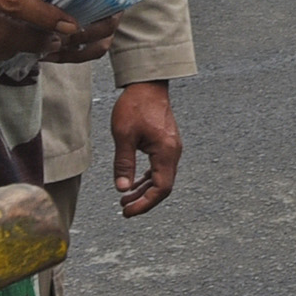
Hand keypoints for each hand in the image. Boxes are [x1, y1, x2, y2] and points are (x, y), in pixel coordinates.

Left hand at [109, 80, 181, 214]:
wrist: (147, 84)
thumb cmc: (135, 105)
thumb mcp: (124, 135)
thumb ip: (124, 164)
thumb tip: (122, 189)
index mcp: (165, 152)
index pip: (160, 188)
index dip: (145, 204)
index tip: (128, 211)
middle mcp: (173, 153)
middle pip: (163, 187)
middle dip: (144, 200)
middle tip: (124, 209)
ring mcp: (171, 148)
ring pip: (161, 178)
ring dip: (144, 190)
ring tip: (125, 199)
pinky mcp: (166, 144)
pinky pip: (159, 168)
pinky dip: (147, 179)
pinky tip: (134, 183)